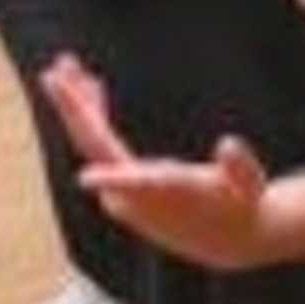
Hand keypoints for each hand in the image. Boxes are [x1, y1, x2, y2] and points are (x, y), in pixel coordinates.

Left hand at [48, 52, 304, 272]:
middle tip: (54, 71)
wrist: (224, 239)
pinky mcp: (120, 186)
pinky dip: (92, 115)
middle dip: (75, 110)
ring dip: (78, 105)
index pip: (136, 186)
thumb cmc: (240, 206)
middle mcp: (134, 195)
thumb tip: (230, 144)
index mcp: (165, 195)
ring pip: (90, 143)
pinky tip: (92, 86)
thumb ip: (240, 167)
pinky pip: (97, 145)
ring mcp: (122, 191)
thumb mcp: (250, 187)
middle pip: (95, 149)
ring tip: (66, 64)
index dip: (114, 182)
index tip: (87, 178)